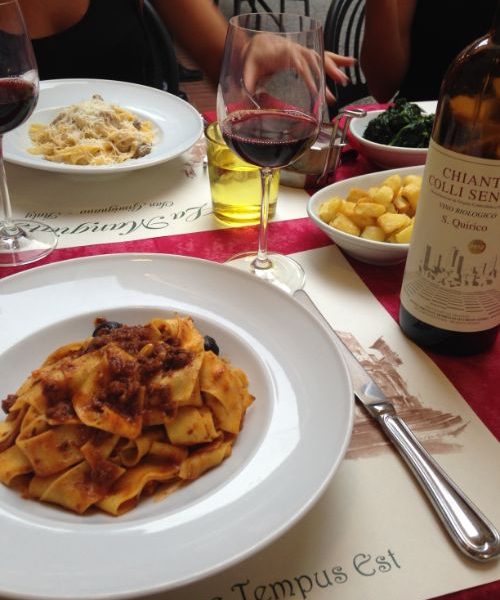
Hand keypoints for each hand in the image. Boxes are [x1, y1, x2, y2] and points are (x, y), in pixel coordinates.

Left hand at [241, 34, 355, 104]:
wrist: (257, 44)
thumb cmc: (253, 57)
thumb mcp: (248, 69)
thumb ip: (249, 83)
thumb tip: (246, 98)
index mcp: (283, 52)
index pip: (299, 64)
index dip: (308, 77)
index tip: (315, 91)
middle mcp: (296, 49)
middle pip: (315, 60)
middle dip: (326, 75)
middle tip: (333, 92)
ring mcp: (303, 50)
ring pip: (322, 57)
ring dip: (335, 68)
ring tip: (345, 81)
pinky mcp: (307, 53)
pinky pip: (325, 54)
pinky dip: (339, 59)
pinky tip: (351, 63)